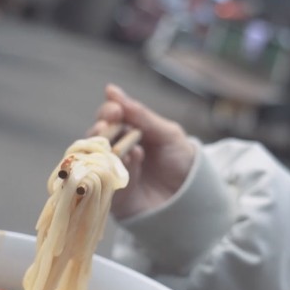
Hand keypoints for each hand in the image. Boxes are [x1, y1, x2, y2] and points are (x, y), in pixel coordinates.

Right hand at [91, 84, 195, 219]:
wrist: (193, 198)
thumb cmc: (182, 163)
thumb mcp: (167, 134)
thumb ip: (141, 116)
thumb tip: (110, 90)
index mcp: (130, 132)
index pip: (110, 116)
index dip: (110, 110)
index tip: (116, 109)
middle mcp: (117, 149)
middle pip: (98, 135)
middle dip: (102, 127)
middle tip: (108, 124)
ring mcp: (112, 171)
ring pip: (96, 155)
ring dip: (103, 146)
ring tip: (114, 142)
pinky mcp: (111, 193)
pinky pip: (102, 178)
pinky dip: (111, 167)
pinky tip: (125, 161)